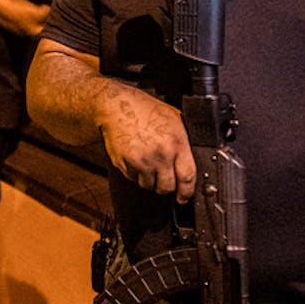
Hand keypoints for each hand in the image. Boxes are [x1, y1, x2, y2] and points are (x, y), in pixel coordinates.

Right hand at [95, 85, 197, 202]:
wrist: (117, 106)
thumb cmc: (144, 109)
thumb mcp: (173, 122)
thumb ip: (181, 145)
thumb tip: (187, 165)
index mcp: (176, 143)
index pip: (187, 177)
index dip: (187, 192)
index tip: (184, 197)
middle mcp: (160, 154)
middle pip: (167, 187)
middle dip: (166, 186)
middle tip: (163, 178)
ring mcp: (141, 161)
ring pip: (148, 185)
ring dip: (149, 179)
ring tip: (147, 161)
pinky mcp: (125, 164)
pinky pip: (132, 178)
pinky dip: (134, 173)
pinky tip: (135, 157)